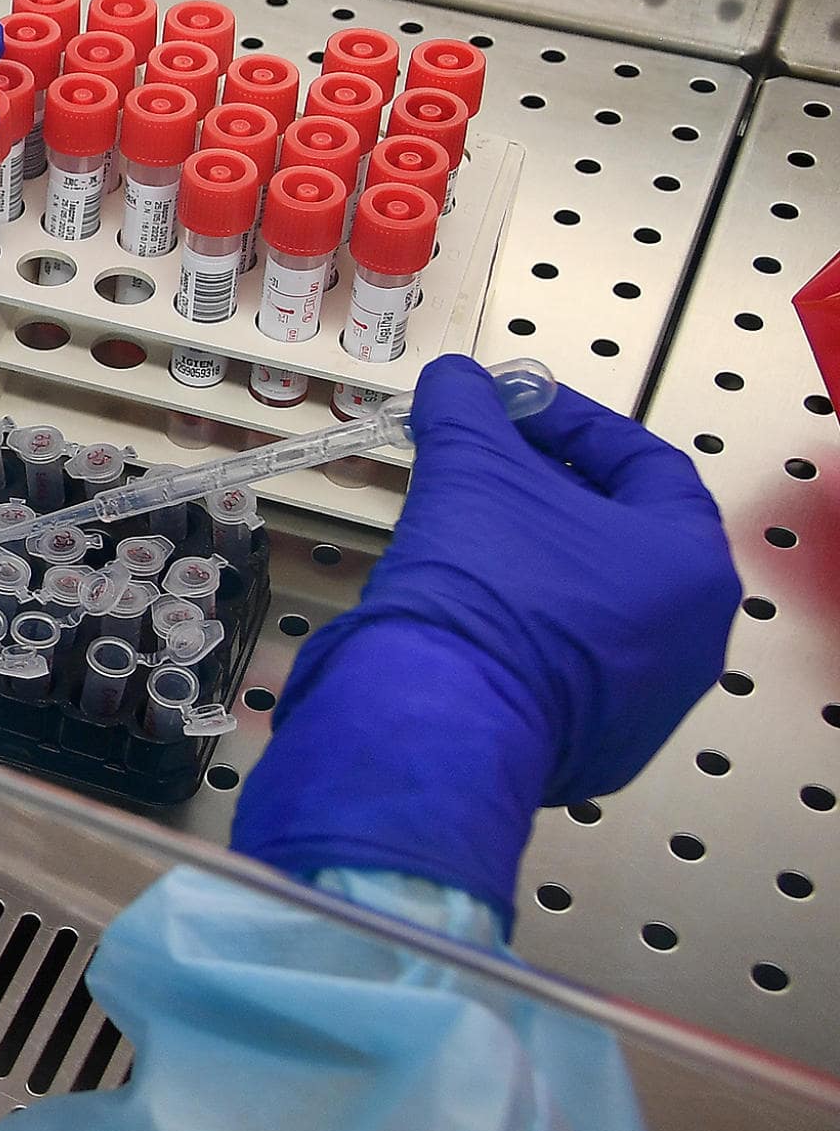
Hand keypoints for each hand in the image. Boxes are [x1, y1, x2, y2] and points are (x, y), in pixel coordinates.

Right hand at [232, 356, 738, 916]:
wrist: (440, 721)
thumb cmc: (483, 591)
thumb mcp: (470, 471)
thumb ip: (468, 409)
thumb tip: (457, 381)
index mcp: (691, 565)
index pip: (647, 463)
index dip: (574, 422)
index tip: (515, 409)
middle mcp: (691, 638)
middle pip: (623, 537)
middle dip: (549, 491)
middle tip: (486, 465)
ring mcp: (649, 703)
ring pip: (595, 605)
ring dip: (537, 561)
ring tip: (469, 534)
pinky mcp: (595, 749)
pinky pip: (566, 665)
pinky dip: (526, 626)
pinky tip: (471, 609)